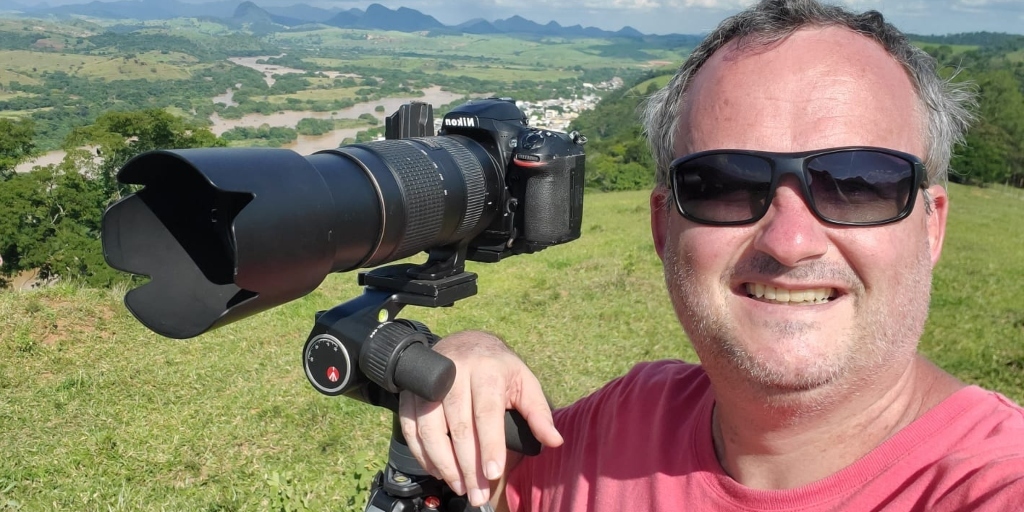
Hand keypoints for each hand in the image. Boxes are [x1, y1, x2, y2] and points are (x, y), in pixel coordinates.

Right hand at [398, 331, 562, 506]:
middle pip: (459, 426)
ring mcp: (429, 383)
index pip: (487, 413)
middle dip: (468, 465)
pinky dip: (422, 454)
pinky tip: (438, 471)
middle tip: (477, 494)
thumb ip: (538, 412)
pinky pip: (411, 427)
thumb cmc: (499, 369)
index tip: (493, 474)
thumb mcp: (524, 382)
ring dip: (443, 463)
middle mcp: (455, 374)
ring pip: (430, 429)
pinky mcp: (411, 393)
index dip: (489, 445)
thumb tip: (554, 441)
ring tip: (459, 486)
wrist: (466, 344)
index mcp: (487, 371)